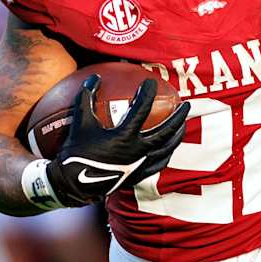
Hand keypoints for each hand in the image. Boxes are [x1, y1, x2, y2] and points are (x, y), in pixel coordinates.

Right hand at [45, 75, 190, 207]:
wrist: (74, 185)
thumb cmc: (76, 152)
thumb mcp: (80, 122)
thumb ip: (87, 97)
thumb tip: (95, 77)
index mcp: (124, 136)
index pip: (142, 110)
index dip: (148, 94)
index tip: (151, 83)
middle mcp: (137, 151)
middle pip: (165, 131)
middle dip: (178, 116)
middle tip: (186, 104)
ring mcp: (140, 165)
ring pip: (167, 148)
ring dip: (177, 135)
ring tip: (182, 125)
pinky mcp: (138, 175)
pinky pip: (159, 163)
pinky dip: (167, 153)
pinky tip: (169, 147)